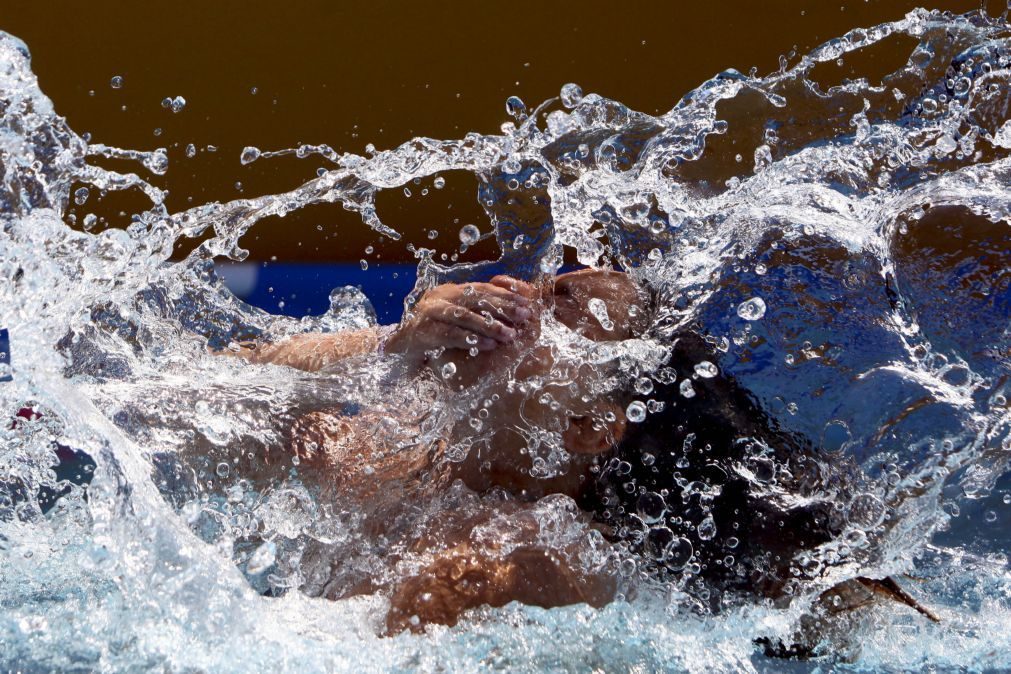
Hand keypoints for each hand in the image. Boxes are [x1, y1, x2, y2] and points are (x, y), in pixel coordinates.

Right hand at [385, 275, 538, 363]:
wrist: (395, 349)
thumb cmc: (430, 337)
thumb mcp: (453, 321)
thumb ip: (474, 313)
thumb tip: (509, 314)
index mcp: (450, 292)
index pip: (482, 288)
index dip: (506, 295)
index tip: (528, 303)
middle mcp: (439, 297)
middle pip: (476, 298)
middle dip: (503, 307)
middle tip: (525, 316)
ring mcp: (429, 313)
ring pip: (464, 316)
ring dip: (490, 325)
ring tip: (510, 335)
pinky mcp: (422, 331)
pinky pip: (451, 335)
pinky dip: (471, 339)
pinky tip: (488, 345)